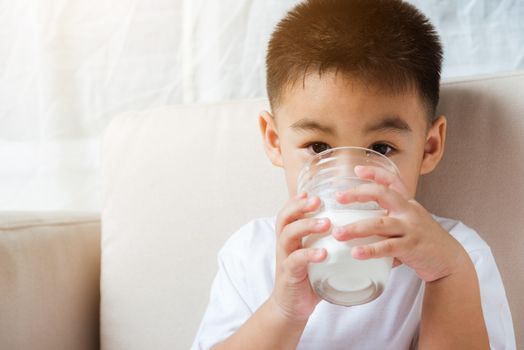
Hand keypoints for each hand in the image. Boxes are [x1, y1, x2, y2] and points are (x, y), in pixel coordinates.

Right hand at [271, 192, 330, 321]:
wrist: (292, 307)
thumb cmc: (308, 278)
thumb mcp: (316, 256)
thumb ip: (329, 242)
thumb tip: (361, 231)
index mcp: (291, 237)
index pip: (288, 212)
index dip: (297, 201)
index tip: (311, 192)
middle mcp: (285, 244)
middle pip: (285, 218)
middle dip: (300, 206)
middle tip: (318, 201)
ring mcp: (285, 258)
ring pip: (288, 235)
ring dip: (306, 226)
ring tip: (325, 223)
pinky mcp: (289, 274)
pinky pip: (295, 260)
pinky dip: (309, 254)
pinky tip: (323, 253)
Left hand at [332, 165, 466, 281]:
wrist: (449, 260)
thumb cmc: (422, 241)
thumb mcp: (408, 222)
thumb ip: (387, 220)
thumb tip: (355, 224)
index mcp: (407, 203)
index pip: (392, 180)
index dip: (374, 172)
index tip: (356, 170)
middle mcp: (409, 211)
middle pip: (382, 194)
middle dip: (358, 193)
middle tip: (338, 197)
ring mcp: (411, 228)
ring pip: (380, 224)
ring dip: (356, 228)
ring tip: (338, 233)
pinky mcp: (411, 247)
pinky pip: (387, 247)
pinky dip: (370, 250)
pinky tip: (355, 253)